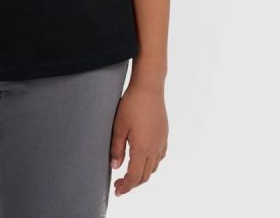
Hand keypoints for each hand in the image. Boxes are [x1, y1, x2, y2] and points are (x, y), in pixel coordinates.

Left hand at [109, 82, 167, 196]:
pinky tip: (144, 158)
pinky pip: (160, 156)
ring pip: (153, 167)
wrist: (149, 87)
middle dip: (132, 183)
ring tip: (130, 172)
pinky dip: (151, 163)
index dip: (126, 186)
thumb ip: (117, 148)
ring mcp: (161, 141)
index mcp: (142, 148)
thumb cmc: (132, 105)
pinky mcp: (164, 134)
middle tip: (120, 184)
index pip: (134, 176)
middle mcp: (155, 148)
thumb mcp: (119, 127)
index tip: (117, 190)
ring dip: (142, 173)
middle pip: (145, 175)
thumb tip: (115, 166)